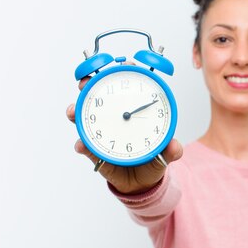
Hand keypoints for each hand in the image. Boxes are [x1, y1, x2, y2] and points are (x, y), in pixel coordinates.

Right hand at [67, 73, 182, 194]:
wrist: (141, 184)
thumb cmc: (153, 160)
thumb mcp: (166, 154)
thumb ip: (171, 150)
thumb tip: (175, 147)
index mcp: (134, 112)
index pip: (129, 87)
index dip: (126, 72)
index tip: (126, 64)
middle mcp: (116, 118)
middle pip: (100, 95)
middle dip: (89, 85)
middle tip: (85, 83)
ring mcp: (102, 132)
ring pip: (85, 117)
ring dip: (76, 112)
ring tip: (73, 112)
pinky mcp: (94, 150)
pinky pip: (85, 145)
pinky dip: (82, 144)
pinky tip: (82, 144)